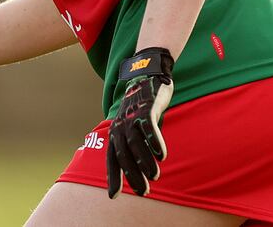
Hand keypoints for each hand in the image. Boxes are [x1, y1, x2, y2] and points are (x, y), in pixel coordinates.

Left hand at [107, 47, 173, 197]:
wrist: (148, 75)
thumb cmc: (142, 107)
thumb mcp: (134, 126)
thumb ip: (135, 145)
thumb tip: (140, 169)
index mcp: (116, 132)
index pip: (112, 159)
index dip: (113, 177)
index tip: (114, 196)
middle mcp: (121, 126)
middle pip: (124, 155)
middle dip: (132, 175)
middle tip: (143, 192)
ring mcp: (132, 117)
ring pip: (136, 143)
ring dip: (145, 161)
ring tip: (154, 176)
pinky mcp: (146, 108)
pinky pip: (149, 127)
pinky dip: (154, 141)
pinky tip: (161, 154)